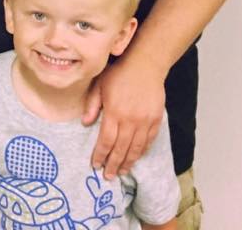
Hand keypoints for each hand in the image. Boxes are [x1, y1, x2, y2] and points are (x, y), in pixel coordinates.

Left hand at [83, 56, 165, 178]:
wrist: (145, 65)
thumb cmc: (119, 73)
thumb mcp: (99, 84)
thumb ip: (92, 104)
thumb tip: (84, 123)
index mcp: (114, 112)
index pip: (106, 140)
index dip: (100, 154)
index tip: (95, 164)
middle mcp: (130, 120)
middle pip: (121, 148)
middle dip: (113, 164)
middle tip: (108, 176)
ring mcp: (145, 122)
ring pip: (136, 148)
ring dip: (128, 162)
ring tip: (121, 171)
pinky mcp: (156, 120)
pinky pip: (149, 141)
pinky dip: (142, 152)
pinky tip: (136, 157)